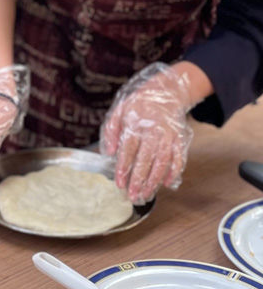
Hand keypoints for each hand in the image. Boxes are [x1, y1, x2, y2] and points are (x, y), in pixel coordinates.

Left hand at [100, 63, 194, 204]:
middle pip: (146, 159)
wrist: (165, 92)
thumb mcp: (118, 112)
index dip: (124, 168)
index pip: (128, 150)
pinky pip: (179, 157)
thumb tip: (107, 153)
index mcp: (136, 124)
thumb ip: (111, 131)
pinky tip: (168, 184)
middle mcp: (154, 131)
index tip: (120, 184)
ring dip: (155, 180)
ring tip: (146, 194)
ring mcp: (169, 135)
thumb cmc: (138, 105)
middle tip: (133, 196)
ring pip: (162, 161)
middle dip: (139, 179)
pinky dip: (175, 171)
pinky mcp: (180, 138)